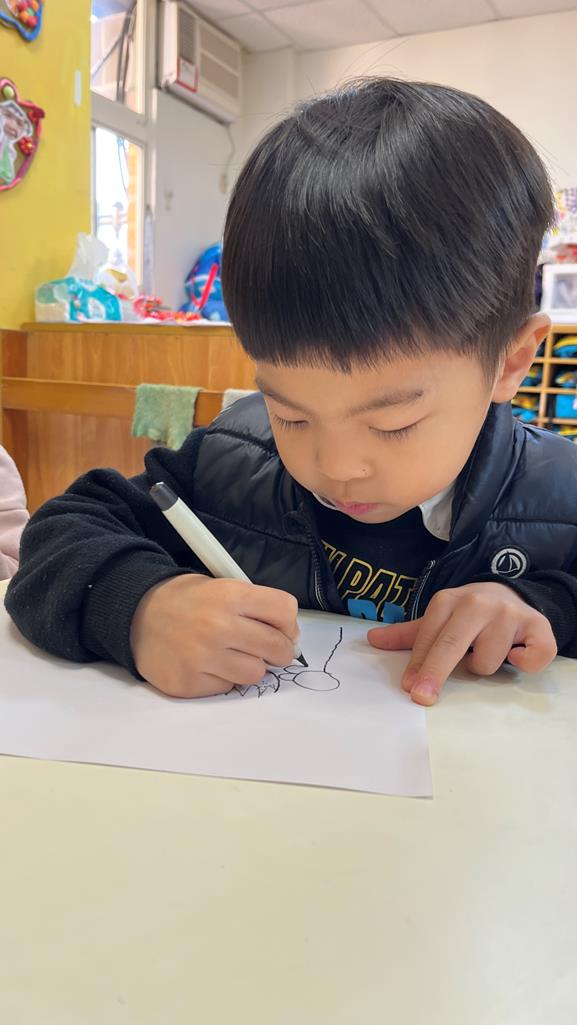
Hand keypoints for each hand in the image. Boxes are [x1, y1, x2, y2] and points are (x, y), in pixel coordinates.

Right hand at [130, 575, 298, 697]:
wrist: (134, 616)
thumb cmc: (185, 602)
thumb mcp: (219, 586)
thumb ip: (255, 607)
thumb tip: (290, 638)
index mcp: (229, 594)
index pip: (285, 611)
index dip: (289, 623)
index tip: (284, 630)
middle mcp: (218, 626)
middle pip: (277, 647)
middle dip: (278, 650)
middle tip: (267, 648)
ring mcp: (202, 657)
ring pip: (256, 673)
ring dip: (250, 666)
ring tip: (231, 654)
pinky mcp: (189, 683)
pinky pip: (228, 688)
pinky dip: (223, 678)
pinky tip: (208, 664)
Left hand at [367, 582, 556, 705]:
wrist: (512, 594)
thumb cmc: (468, 614)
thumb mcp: (439, 618)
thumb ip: (408, 634)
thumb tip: (372, 641)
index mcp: (448, 601)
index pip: (429, 637)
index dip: (418, 664)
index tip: (409, 687)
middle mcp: (478, 603)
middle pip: (453, 644)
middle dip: (436, 671)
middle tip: (422, 696)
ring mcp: (509, 614)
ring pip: (487, 662)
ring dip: (485, 665)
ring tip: (487, 650)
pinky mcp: (538, 626)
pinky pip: (531, 659)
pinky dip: (525, 663)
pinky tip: (517, 653)